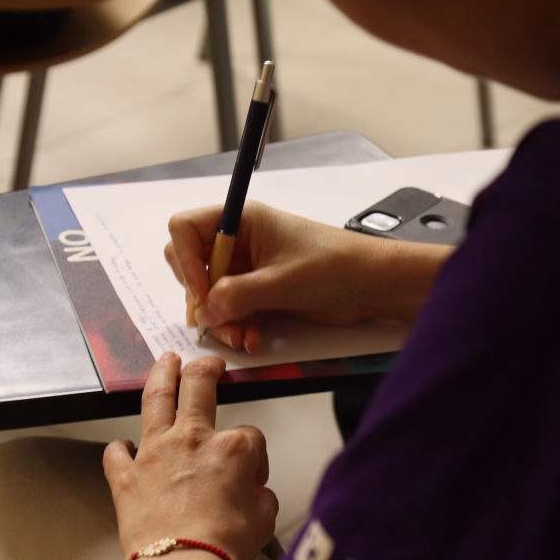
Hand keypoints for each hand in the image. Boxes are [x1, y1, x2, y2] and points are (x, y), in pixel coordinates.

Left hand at [103, 354, 278, 559]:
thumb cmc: (221, 547)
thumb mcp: (264, 519)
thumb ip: (260, 497)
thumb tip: (254, 495)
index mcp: (232, 449)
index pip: (251, 436)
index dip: (256, 457)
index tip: (253, 478)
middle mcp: (192, 440)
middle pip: (199, 386)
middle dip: (206, 369)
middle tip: (209, 365)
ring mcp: (154, 453)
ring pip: (155, 398)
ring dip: (161, 374)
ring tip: (165, 363)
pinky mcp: (125, 476)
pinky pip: (116, 451)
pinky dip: (119, 448)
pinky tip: (123, 447)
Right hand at [164, 202, 446, 352]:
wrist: (374, 285)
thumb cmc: (337, 265)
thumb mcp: (282, 281)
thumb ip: (237, 295)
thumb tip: (205, 310)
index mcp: (243, 221)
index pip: (185, 229)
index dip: (185, 261)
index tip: (202, 290)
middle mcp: (241, 241)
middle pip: (193, 265)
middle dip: (201, 297)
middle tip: (217, 319)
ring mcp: (249, 268)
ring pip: (211, 294)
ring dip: (220, 319)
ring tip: (240, 336)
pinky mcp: (261, 291)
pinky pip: (232, 309)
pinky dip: (237, 325)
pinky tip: (252, 338)